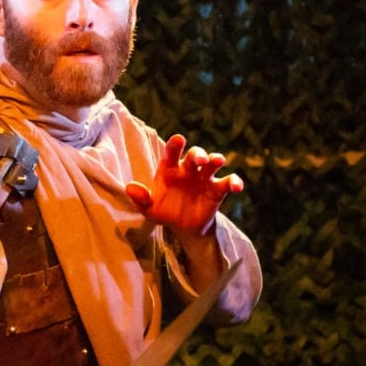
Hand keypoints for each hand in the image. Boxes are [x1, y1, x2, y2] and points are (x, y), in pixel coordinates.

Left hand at [126, 133, 242, 239]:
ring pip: (213, 163)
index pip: (172, 153)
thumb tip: (129, 187)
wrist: (183, 226)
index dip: (175, 145)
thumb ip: (140, 197)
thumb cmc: (163, 211)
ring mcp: (204, 178)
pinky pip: (228, 182)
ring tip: (217, 162)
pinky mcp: (217, 189)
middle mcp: (188, 169)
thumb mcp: (149, 208)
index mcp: (169, 169)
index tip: (178, 140)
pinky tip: (237, 186)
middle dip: (198, 154)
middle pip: (195, 155)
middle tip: (199, 159)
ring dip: (216, 160)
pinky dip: (234, 181)